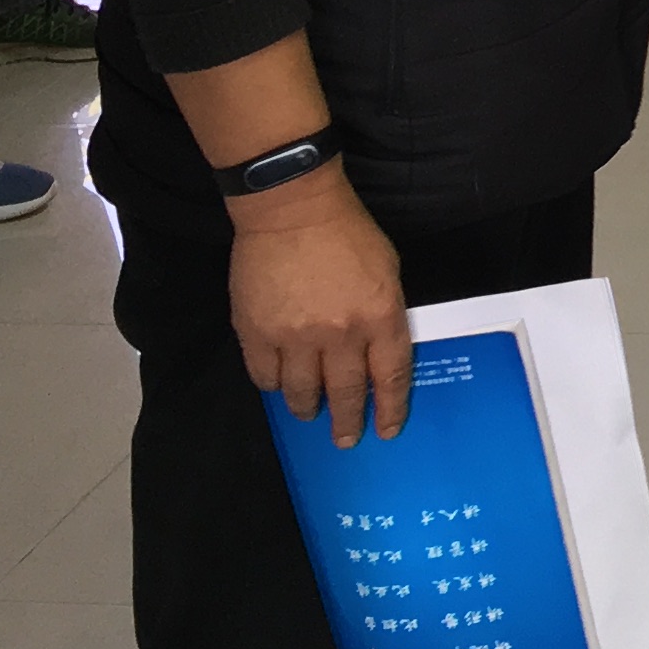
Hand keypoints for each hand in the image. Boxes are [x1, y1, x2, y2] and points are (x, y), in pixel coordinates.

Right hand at [228, 163, 413, 448]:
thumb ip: (385, 314)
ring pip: (301, 393)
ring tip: (310, 412)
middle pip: (345, 393)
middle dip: (346, 422)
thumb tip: (378, 354)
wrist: (292, 209)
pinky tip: (279, 383)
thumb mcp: (387, 270)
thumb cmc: (348, 233)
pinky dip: (273, 385)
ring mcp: (295, 336)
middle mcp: (340, 334)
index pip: (390, 377)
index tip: (386, 430)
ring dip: (307, 408)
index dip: (390, 409)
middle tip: (345, 438)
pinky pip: (264, 376)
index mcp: (379, 315)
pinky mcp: (257, 332)